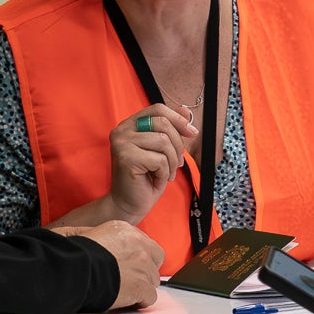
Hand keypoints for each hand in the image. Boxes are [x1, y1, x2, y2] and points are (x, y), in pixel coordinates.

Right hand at [61, 221, 165, 309]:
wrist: (74, 272)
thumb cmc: (72, 255)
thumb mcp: (79, 233)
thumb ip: (93, 233)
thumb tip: (89, 235)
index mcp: (123, 230)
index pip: (144, 243)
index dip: (136, 257)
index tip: (127, 265)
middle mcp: (138, 244)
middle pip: (154, 260)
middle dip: (144, 270)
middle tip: (129, 279)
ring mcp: (143, 265)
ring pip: (153, 280)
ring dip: (141, 286)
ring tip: (123, 291)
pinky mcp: (142, 285)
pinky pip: (150, 297)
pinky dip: (139, 302)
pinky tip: (126, 301)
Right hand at [102, 104, 194, 219]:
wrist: (129, 204)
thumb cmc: (146, 178)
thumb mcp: (162, 150)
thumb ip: (171, 129)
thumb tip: (185, 111)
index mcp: (129, 125)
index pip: (157, 109)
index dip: (178, 119)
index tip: (192, 132)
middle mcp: (122, 130)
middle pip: (162, 123)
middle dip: (177, 145)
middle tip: (176, 163)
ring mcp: (121, 143)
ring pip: (163, 142)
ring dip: (171, 162)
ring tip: (165, 173)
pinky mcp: (126, 158)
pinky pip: (159, 159)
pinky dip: (164, 173)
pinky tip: (156, 180)